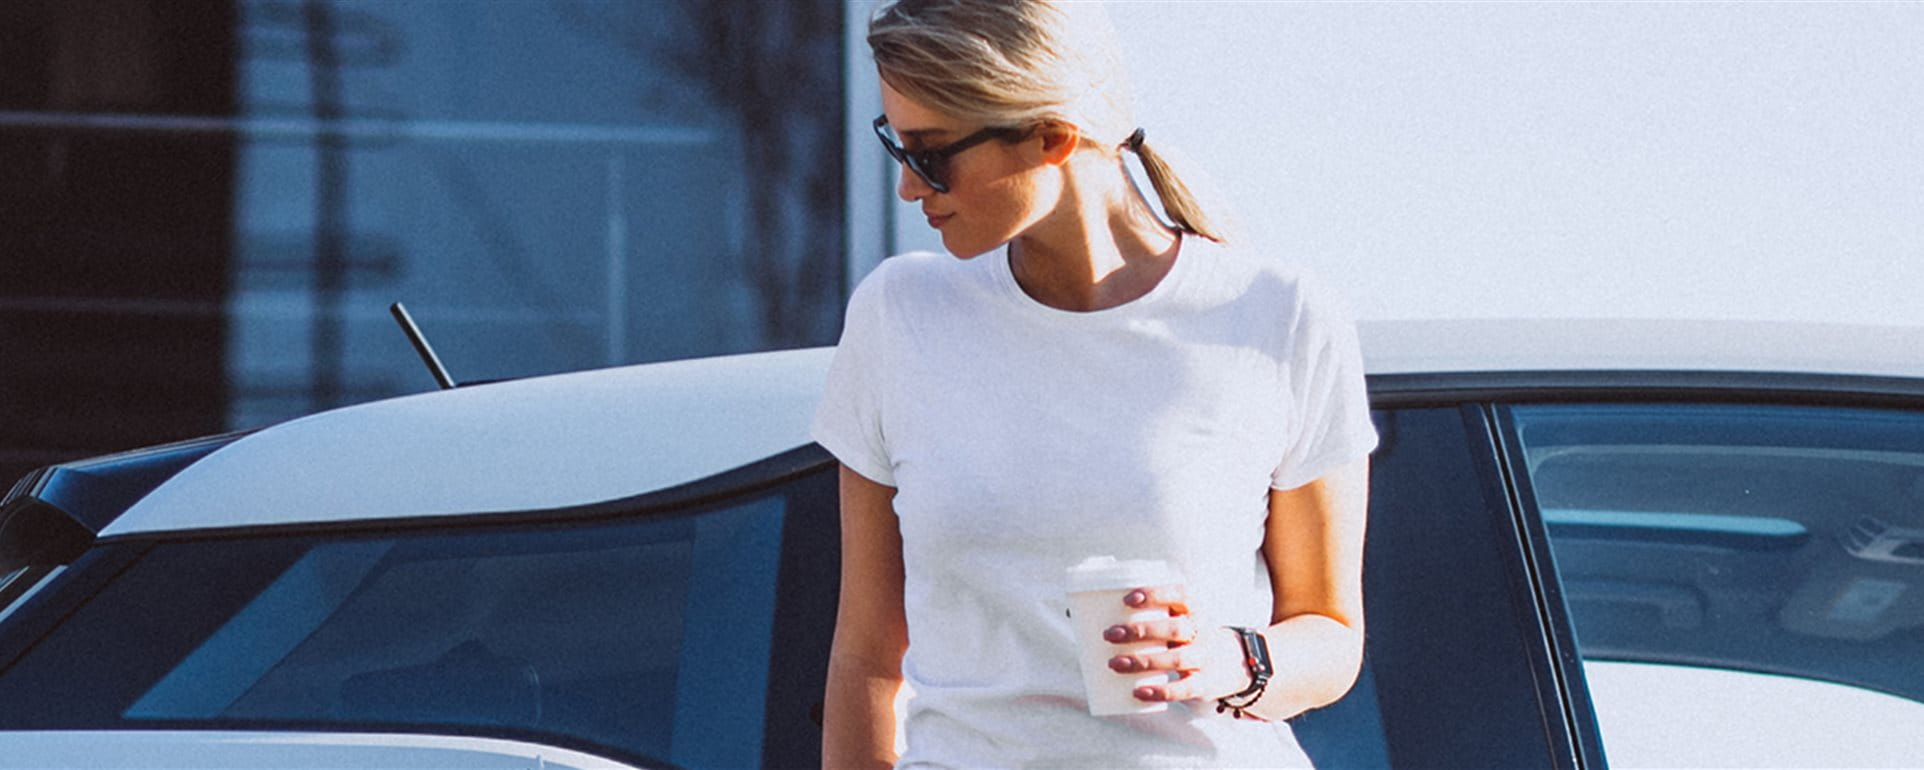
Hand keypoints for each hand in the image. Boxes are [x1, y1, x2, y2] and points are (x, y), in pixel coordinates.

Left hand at [1102, 585, 1251, 703]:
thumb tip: (1098, 610)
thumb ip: (1154, 613)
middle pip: (1173, 629)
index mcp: (1196, 610)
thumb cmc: (1191, 635)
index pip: (1181, 595)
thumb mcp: (1182, 617)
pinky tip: (1138, 691)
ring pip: (1175, 659)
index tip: (1127, 599)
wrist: (1234, 663)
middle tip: (1109, 634)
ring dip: (1142, 661)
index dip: (1155, 595)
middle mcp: (1203, 631)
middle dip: (1140, 631)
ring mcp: (1205, 658)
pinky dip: (1160, 691)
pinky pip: (1183, 688)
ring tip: (1114, 663)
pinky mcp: (1204, 684)